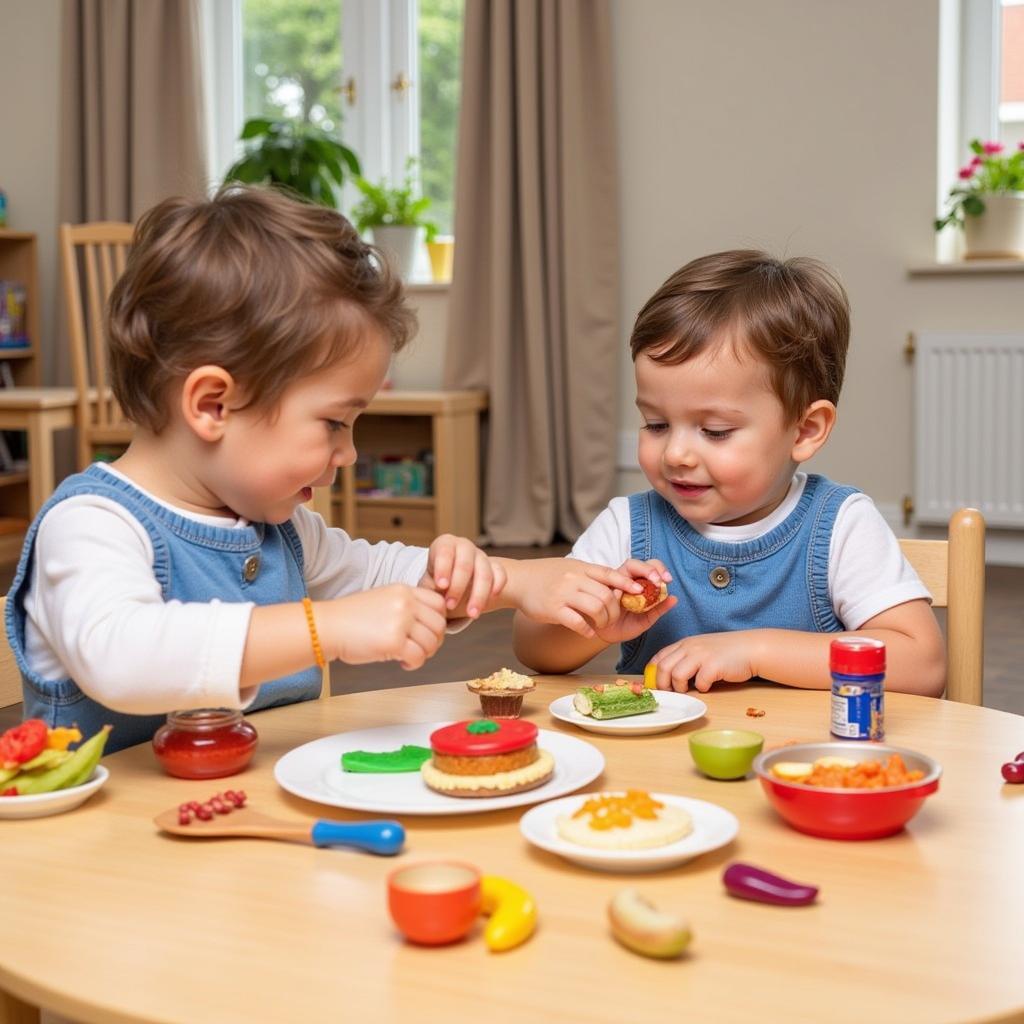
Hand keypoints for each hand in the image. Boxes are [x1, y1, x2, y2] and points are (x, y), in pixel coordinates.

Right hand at [325, 584, 447, 669]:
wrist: (327, 627)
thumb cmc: (351, 618)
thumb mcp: (383, 599)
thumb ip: (406, 606)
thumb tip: (429, 626)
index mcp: (404, 590)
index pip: (439, 604)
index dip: (437, 621)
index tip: (426, 632)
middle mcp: (405, 603)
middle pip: (439, 625)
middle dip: (434, 641)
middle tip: (419, 649)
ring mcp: (400, 621)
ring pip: (431, 642)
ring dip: (424, 654)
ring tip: (408, 656)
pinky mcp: (393, 642)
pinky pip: (419, 657)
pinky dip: (414, 664)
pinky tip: (401, 662)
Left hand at [420, 534, 506, 617]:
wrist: (452, 587)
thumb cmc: (436, 585)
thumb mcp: (428, 584)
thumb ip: (429, 589)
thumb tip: (432, 597)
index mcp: (444, 544)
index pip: (445, 552)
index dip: (443, 568)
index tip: (441, 586)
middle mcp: (464, 546)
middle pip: (465, 563)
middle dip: (458, 586)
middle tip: (450, 605)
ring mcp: (481, 556)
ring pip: (485, 571)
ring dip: (479, 594)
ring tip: (472, 614)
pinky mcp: (495, 567)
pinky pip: (500, 574)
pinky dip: (498, 585)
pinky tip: (492, 599)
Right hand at [514, 558, 667, 639]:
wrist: (519, 580)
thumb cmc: (546, 574)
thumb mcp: (570, 567)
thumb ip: (590, 573)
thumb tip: (614, 581)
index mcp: (581, 568)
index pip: (610, 574)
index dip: (627, 583)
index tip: (640, 590)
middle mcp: (574, 579)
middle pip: (606, 596)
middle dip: (614, 610)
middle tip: (613, 618)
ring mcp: (564, 594)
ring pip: (596, 609)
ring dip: (603, 621)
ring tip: (601, 625)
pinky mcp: (554, 609)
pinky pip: (578, 622)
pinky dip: (587, 630)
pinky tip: (588, 632)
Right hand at [590, 559, 675, 643]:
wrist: (605, 637)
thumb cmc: (624, 626)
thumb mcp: (645, 619)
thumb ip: (658, 610)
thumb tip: (674, 599)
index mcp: (639, 583)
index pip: (650, 567)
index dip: (660, 569)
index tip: (668, 581)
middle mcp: (625, 579)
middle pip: (635, 564)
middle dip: (648, 569)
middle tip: (657, 581)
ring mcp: (612, 583)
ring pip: (622, 570)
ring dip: (633, 577)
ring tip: (641, 590)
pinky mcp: (602, 590)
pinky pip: (608, 585)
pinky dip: (617, 589)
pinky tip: (622, 597)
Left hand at [648, 631, 756, 691]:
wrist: (751, 648)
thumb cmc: (726, 652)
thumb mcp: (701, 649)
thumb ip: (685, 659)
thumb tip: (668, 679)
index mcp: (684, 643)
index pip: (658, 657)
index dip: (652, 674)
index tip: (654, 686)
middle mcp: (690, 647)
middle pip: (662, 668)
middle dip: (662, 684)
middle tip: (669, 693)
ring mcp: (701, 655)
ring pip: (676, 675)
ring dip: (679, 688)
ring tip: (688, 690)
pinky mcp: (713, 666)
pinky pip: (699, 683)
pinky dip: (702, 688)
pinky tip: (708, 686)